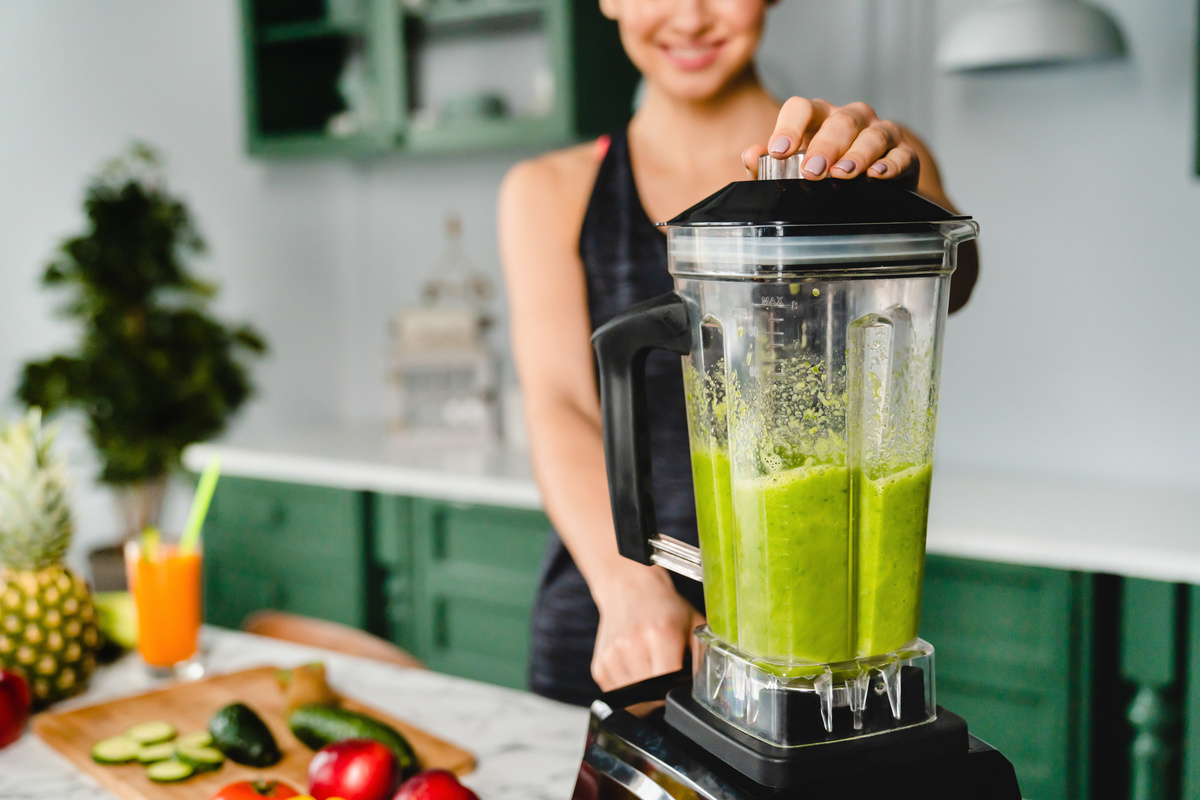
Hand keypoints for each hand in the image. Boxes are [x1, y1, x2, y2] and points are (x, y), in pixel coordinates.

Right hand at [590, 566, 704, 691]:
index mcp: (660, 635)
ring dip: (645, 694)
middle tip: (669, 674)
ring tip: (651, 667)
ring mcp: (612, 658)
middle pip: (652, 695)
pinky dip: (630, 689)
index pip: (669, 682)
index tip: (682, 685)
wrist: (628, 588)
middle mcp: (632, 646)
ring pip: (634, 699)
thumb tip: (713, 689)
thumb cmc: (664, 607)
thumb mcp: (694, 623)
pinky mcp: (599, 668)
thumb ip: (705, 655)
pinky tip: (637, 668)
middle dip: (663, 693)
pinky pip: (618, 695)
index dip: (678, 691)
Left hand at [742, 98, 917, 188]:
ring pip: (872, 135)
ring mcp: (880, 134)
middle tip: (812, 170)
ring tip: (843, 173)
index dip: (790, 127)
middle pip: (839, 122)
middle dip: (826, 145)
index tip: (779, 150)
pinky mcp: (904, 154)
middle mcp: (850, 120)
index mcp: (818, 119)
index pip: (802, 108)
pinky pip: (901, 155)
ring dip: (858, 154)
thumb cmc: (826, 174)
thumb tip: (751, 155)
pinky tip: (878, 175)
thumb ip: (768, 165)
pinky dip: (891, 164)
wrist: (870, 192)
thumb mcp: (794, 170)